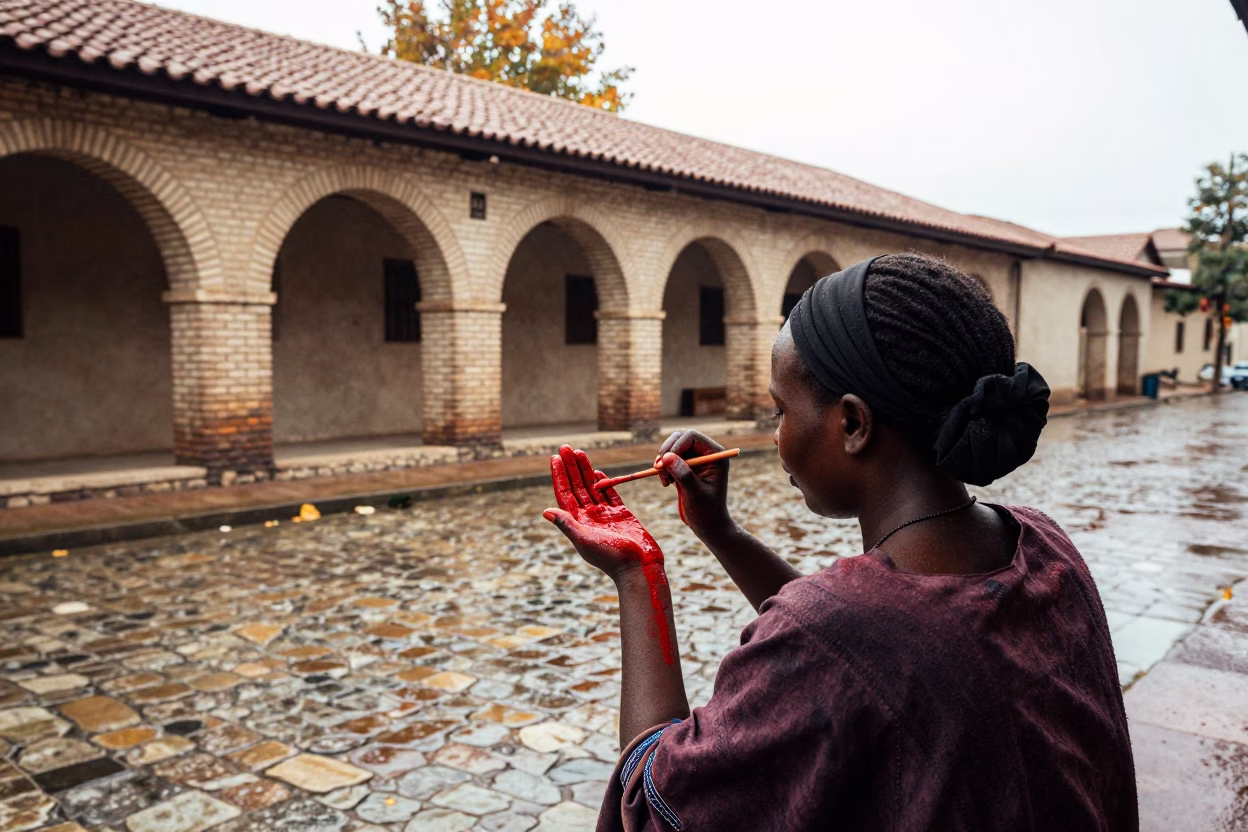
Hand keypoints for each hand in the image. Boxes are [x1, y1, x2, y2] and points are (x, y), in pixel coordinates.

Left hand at [543, 445, 662, 582]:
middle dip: (570, 467)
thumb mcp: (585, 540)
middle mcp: (589, 517)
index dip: (559, 475)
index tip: (554, 458)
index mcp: (578, 522)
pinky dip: (604, 482)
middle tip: (565, 447)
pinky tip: (597, 471)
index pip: (564, 494)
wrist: (640, 568)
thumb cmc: (612, 558)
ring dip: (585, 470)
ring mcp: (605, 515)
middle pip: (577, 486)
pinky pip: (610, 494)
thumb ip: (567, 524)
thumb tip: (545, 511)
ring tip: (579, 452)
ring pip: (592, 487)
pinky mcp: (622, 515)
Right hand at [654, 430, 733, 540]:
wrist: (708, 525)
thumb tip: (667, 456)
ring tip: (664, 481)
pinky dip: (663, 468)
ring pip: (672, 448)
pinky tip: (666, 483)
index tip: (665, 463)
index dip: (676, 446)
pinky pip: (670, 459)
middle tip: (658, 469)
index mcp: (715, 455)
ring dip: (663, 461)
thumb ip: (683, 474)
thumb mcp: (695, 494)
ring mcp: (696, 459)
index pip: (692, 437)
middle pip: (680, 438)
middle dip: (667, 452)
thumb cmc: (707, 511)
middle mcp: (706, 453)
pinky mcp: (686, 467)